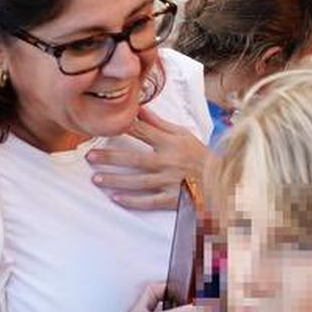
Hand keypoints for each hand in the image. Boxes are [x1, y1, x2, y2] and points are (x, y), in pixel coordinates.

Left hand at [87, 107, 208, 210]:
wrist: (221, 180)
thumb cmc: (199, 155)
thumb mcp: (183, 135)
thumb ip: (159, 124)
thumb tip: (140, 110)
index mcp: (171, 143)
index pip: (142, 133)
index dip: (123, 128)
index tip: (103, 126)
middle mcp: (169, 162)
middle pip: (135, 159)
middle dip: (111, 158)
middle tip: (90, 156)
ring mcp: (170, 181)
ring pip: (138, 182)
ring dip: (116, 180)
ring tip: (96, 179)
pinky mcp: (173, 199)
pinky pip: (150, 201)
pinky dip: (133, 201)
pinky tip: (116, 198)